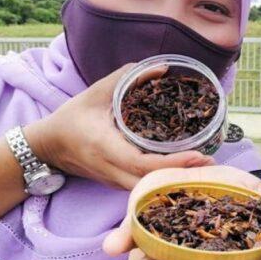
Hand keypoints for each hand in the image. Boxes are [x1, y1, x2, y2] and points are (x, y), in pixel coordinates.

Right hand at [26, 64, 213, 189]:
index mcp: (105, 147)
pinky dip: (164, 184)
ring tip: (204, 171)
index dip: (173, 163)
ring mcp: (114, 182)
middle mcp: (111, 170)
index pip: (143, 164)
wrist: (48, 146)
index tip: (199, 155)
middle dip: (182, 177)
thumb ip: (130, 77)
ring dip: (175, 183)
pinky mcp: (117, 185)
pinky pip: (143, 190)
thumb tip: (164, 67)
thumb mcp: (97, 91)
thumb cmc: (72, 117)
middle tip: (212, 165)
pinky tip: (185, 174)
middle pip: (151, 185)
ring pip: (148, 192)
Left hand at [103, 165, 260, 259]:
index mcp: (226, 251)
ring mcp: (165, 246)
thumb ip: (260, 195)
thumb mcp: (242, 186)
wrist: (186, 171)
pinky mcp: (139, 230)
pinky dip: (120, 242)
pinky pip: (128, 239)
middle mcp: (195, 256)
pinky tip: (113, 246)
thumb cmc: (220, 186)